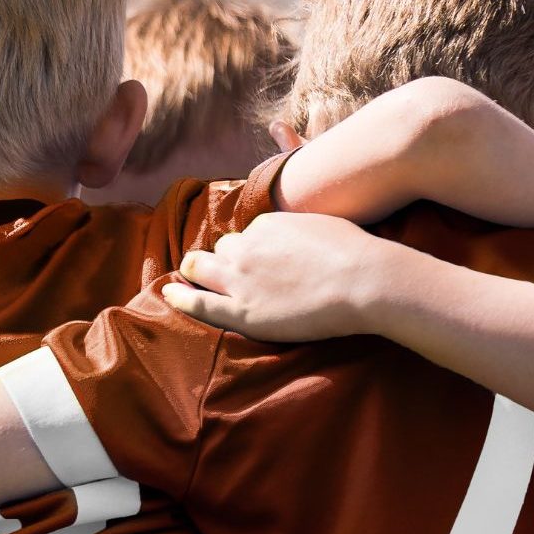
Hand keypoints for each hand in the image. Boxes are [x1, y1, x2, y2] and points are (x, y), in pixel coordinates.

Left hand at [161, 212, 406, 341]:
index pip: (246, 236)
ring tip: (194, 280)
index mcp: (265, 225)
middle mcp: (246, 248)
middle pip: (219, 249)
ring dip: (199, 272)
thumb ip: (297, 228)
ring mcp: (240, 279)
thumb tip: (295, 233)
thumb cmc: (355, 252)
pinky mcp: (241, 310)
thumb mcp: (321, 223)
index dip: (251, 249)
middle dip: (220, 258)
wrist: (364, 280)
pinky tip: (168, 294)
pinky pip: (197, 301)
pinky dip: (179, 296)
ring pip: (201, 268)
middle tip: (224, 270)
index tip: (259, 260)